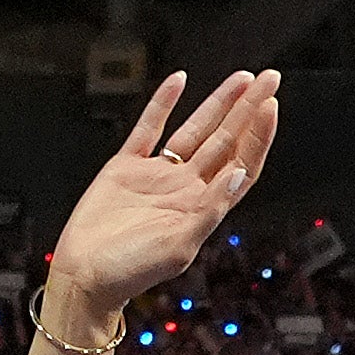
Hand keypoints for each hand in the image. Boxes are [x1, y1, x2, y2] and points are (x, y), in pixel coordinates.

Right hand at [28, 68, 282, 354]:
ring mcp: (157, 175)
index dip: (257, 136)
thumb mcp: (178, 245)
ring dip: (218, 104)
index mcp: (203, 207)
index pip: (240, 163)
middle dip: (248, 110)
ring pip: (195, 130)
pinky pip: (149, 128)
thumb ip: (210, 209)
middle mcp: (185, 187)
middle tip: (270, 78)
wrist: (84, 275)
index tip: (269, 106)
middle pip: (225, 140)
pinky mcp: (126, 167)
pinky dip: (163, 104)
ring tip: (243, 78)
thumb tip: (238, 174)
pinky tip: (178, 81)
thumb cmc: (130, 271)